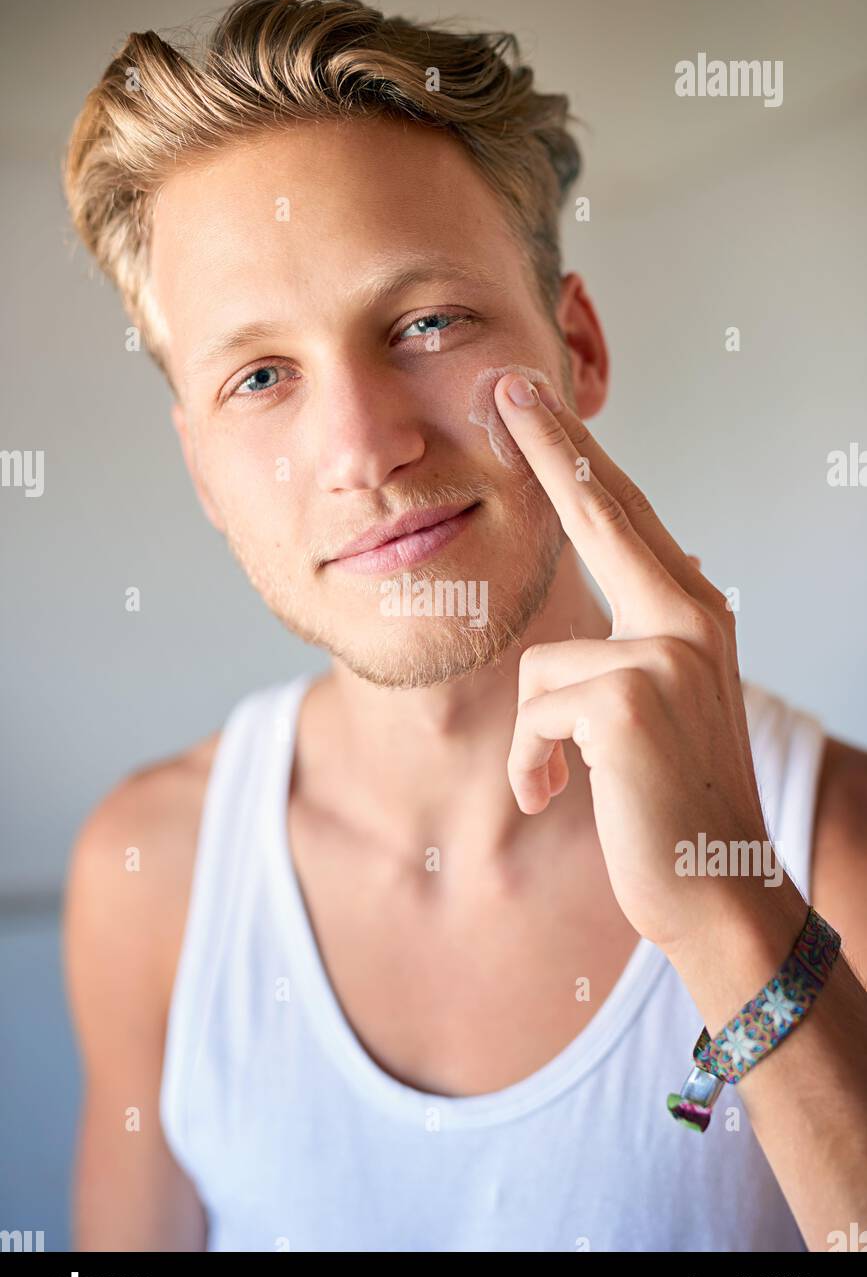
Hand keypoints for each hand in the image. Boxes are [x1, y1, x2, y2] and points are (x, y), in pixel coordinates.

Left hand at [494, 372, 777, 953]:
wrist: (719, 891)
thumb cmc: (675, 802)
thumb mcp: (662, 706)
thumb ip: (639, 641)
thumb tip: (634, 583)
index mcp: (695, 614)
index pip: (627, 518)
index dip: (581, 457)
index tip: (541, 404)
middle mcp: (691, 617)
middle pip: (602, 514)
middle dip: (552, 448)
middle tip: (511, 385)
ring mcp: (665, 653)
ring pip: (540, 666)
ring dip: (538, 738)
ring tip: (572, 780)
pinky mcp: (627, 698)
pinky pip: (535, 716)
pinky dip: (535, 767)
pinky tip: (562, 797)